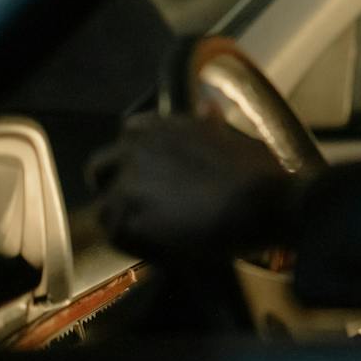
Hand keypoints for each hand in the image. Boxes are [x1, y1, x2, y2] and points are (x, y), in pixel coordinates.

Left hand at [86, 114, 304, 259]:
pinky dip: (137, 248)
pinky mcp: (129, 218)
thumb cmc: (256, 170)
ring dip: (127, 224)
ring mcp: (128, 183)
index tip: (155, 179)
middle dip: (115, 189)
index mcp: (156, 125)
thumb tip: (207, 107)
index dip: (137, 162)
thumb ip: (209, 125)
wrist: (260, 201)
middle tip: (145, 212)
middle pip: (100, 170)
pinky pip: (118, 239)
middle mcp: (134, 148)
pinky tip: (165, 253)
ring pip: (105, 210)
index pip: (127, 138)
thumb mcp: (231, 135)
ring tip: (159, 239)